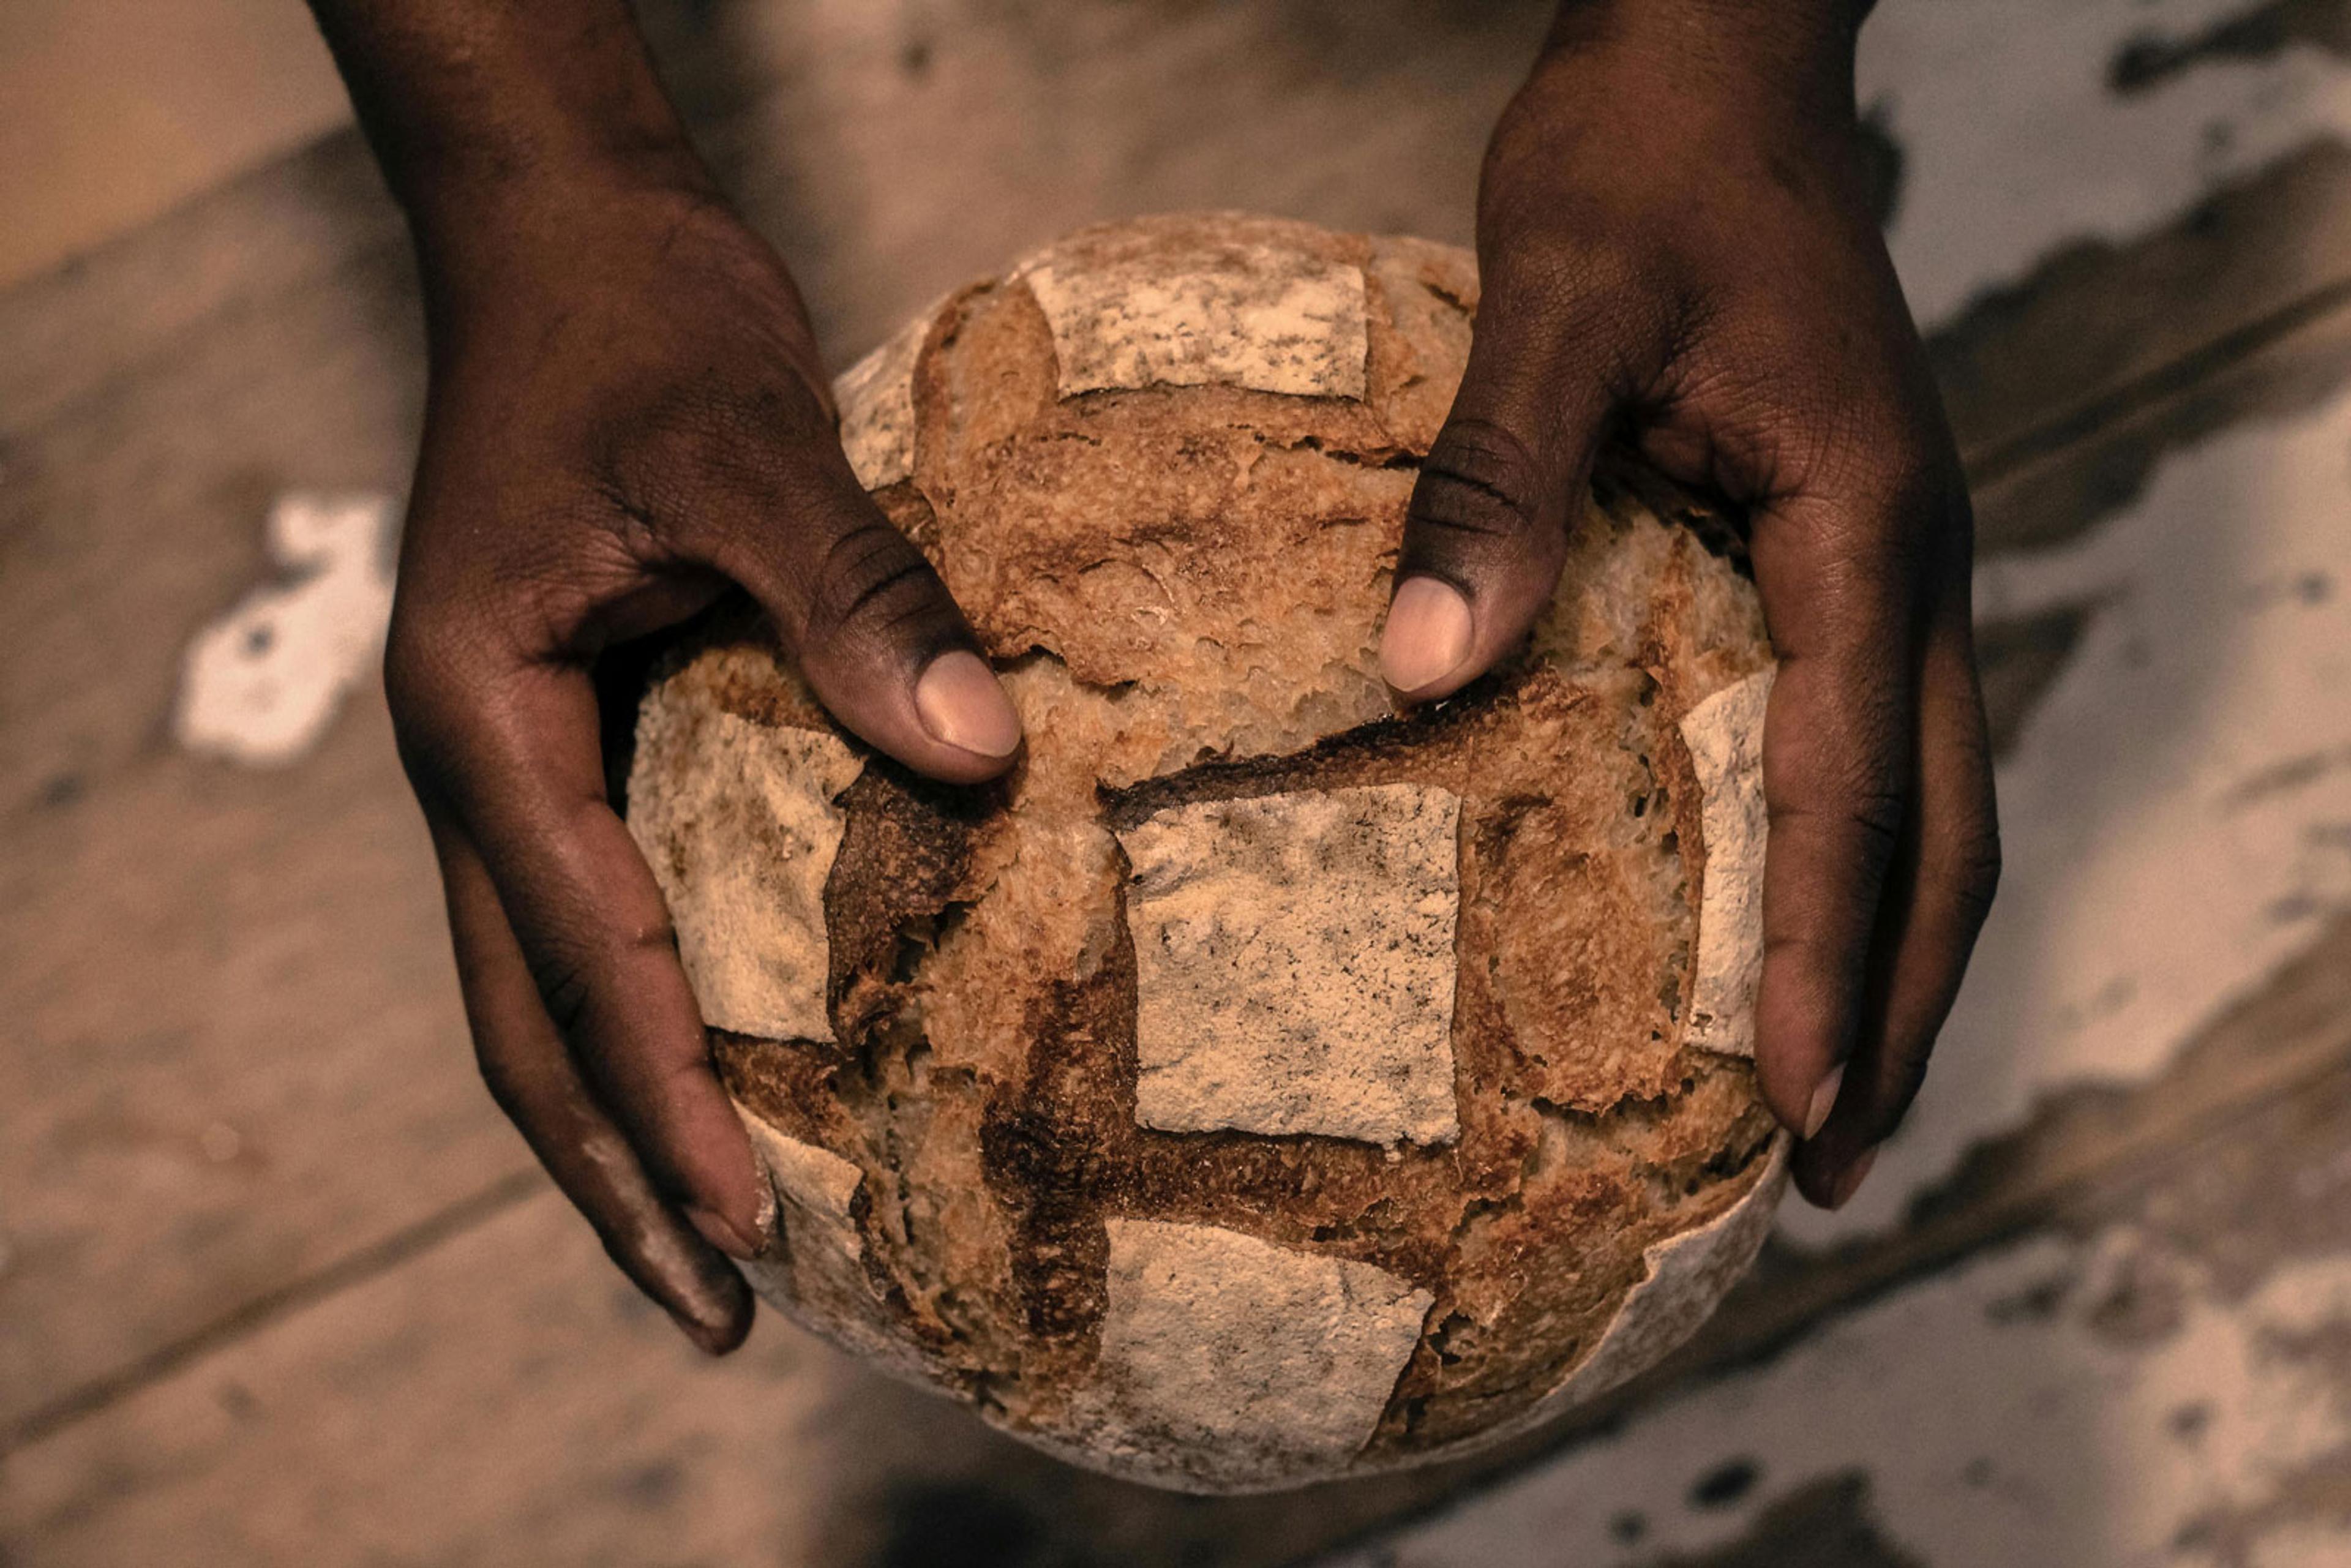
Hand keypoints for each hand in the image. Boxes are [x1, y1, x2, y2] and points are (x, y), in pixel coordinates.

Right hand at [382, 175, 1020, 1349]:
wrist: (565, 235)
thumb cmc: (636, 321)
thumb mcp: (742, 446)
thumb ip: (853, 599)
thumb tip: (989, 756)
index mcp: (485, 720)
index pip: (586, 957)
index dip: (668, 1100)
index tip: (752, 1226)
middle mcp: (483, 764)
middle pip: (528, 1025)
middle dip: (616, 1175)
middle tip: (719, 1316)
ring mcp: (520, 757)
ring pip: (548, 986)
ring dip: (621, 1119)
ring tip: (714, 1251)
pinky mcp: (578, 734)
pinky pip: (602, 911)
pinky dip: (655, 1011)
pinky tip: (735, 1063)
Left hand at [1378, 1, 1999, 1209]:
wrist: (1715, 65)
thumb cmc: (1643, 164)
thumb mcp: (1556, 302)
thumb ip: (1498, 478)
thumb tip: (1428, 664)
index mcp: (1865, 521)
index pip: (1857, 779)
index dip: (1836, 947)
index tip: (1802, 1097)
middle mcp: (1906, 560)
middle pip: (1944, 825)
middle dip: (1904, 998)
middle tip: (1834, 1158)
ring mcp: (1886, 558)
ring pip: (1927, 791)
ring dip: (1893, 944)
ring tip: (1830, 1089)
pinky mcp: (1836, 548)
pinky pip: (1865, 732)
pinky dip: (1844, 851)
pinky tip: (1776, 915)